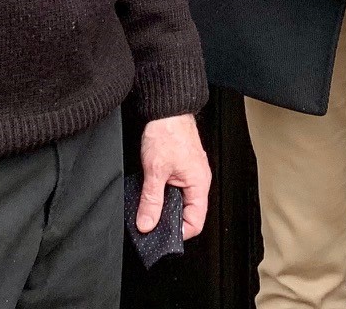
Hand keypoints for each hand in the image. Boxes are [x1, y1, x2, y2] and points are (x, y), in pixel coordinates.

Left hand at [137, 114, 210, 239]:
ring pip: (178, 201)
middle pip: (187, 213)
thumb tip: (147, 223)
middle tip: (149, 223)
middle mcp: (197, 181)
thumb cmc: (168, 131)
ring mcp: (189, 174)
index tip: (160, 236)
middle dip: (168, 220)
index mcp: (199, 184)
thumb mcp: (155, 170)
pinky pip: (174, 189)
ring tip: (148, 208)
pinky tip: (149, 193)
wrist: (166, 109)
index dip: (178, 233)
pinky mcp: (180, 167)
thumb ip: (151, 200)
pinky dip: (162, 194)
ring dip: (163, 206)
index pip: (196, 222)